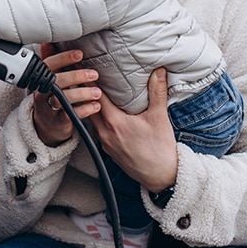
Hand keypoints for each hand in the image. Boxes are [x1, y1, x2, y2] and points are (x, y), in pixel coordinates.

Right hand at [32, 44, 100, 145]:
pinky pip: (70, 115)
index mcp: (41, 78)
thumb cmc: (51, 96)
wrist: (47, 125)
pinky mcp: (57, 121)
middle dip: (76, 76)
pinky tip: (96, 106)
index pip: (49, 65)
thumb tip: (48, 41)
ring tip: (97, 92)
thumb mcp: (49, 78)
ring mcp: (48, 107)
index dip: (63, 58)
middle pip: (56, 81)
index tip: (80, 54)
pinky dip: (85, 110)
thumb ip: (50, 61)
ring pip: (62, 99)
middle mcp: (42, 92)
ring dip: (81, 93)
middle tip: (94, 74)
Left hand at [89, 67, 177, 192]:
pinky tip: (103, 115)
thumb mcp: (159, 117)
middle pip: (88, 108)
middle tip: (84, 79)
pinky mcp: (108, 151)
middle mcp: (105, 133)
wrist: (162, 177)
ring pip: (91, 120)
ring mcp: (105, 143)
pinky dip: (97, 120)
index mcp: (115, 123)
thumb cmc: (160, 149)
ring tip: (91, 94)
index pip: (96, 97)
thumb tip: (158, 71)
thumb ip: (156, 92)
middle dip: (87, 93)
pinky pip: (97, 131)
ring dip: (90, 107)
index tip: (87, 70)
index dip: (91, 82)